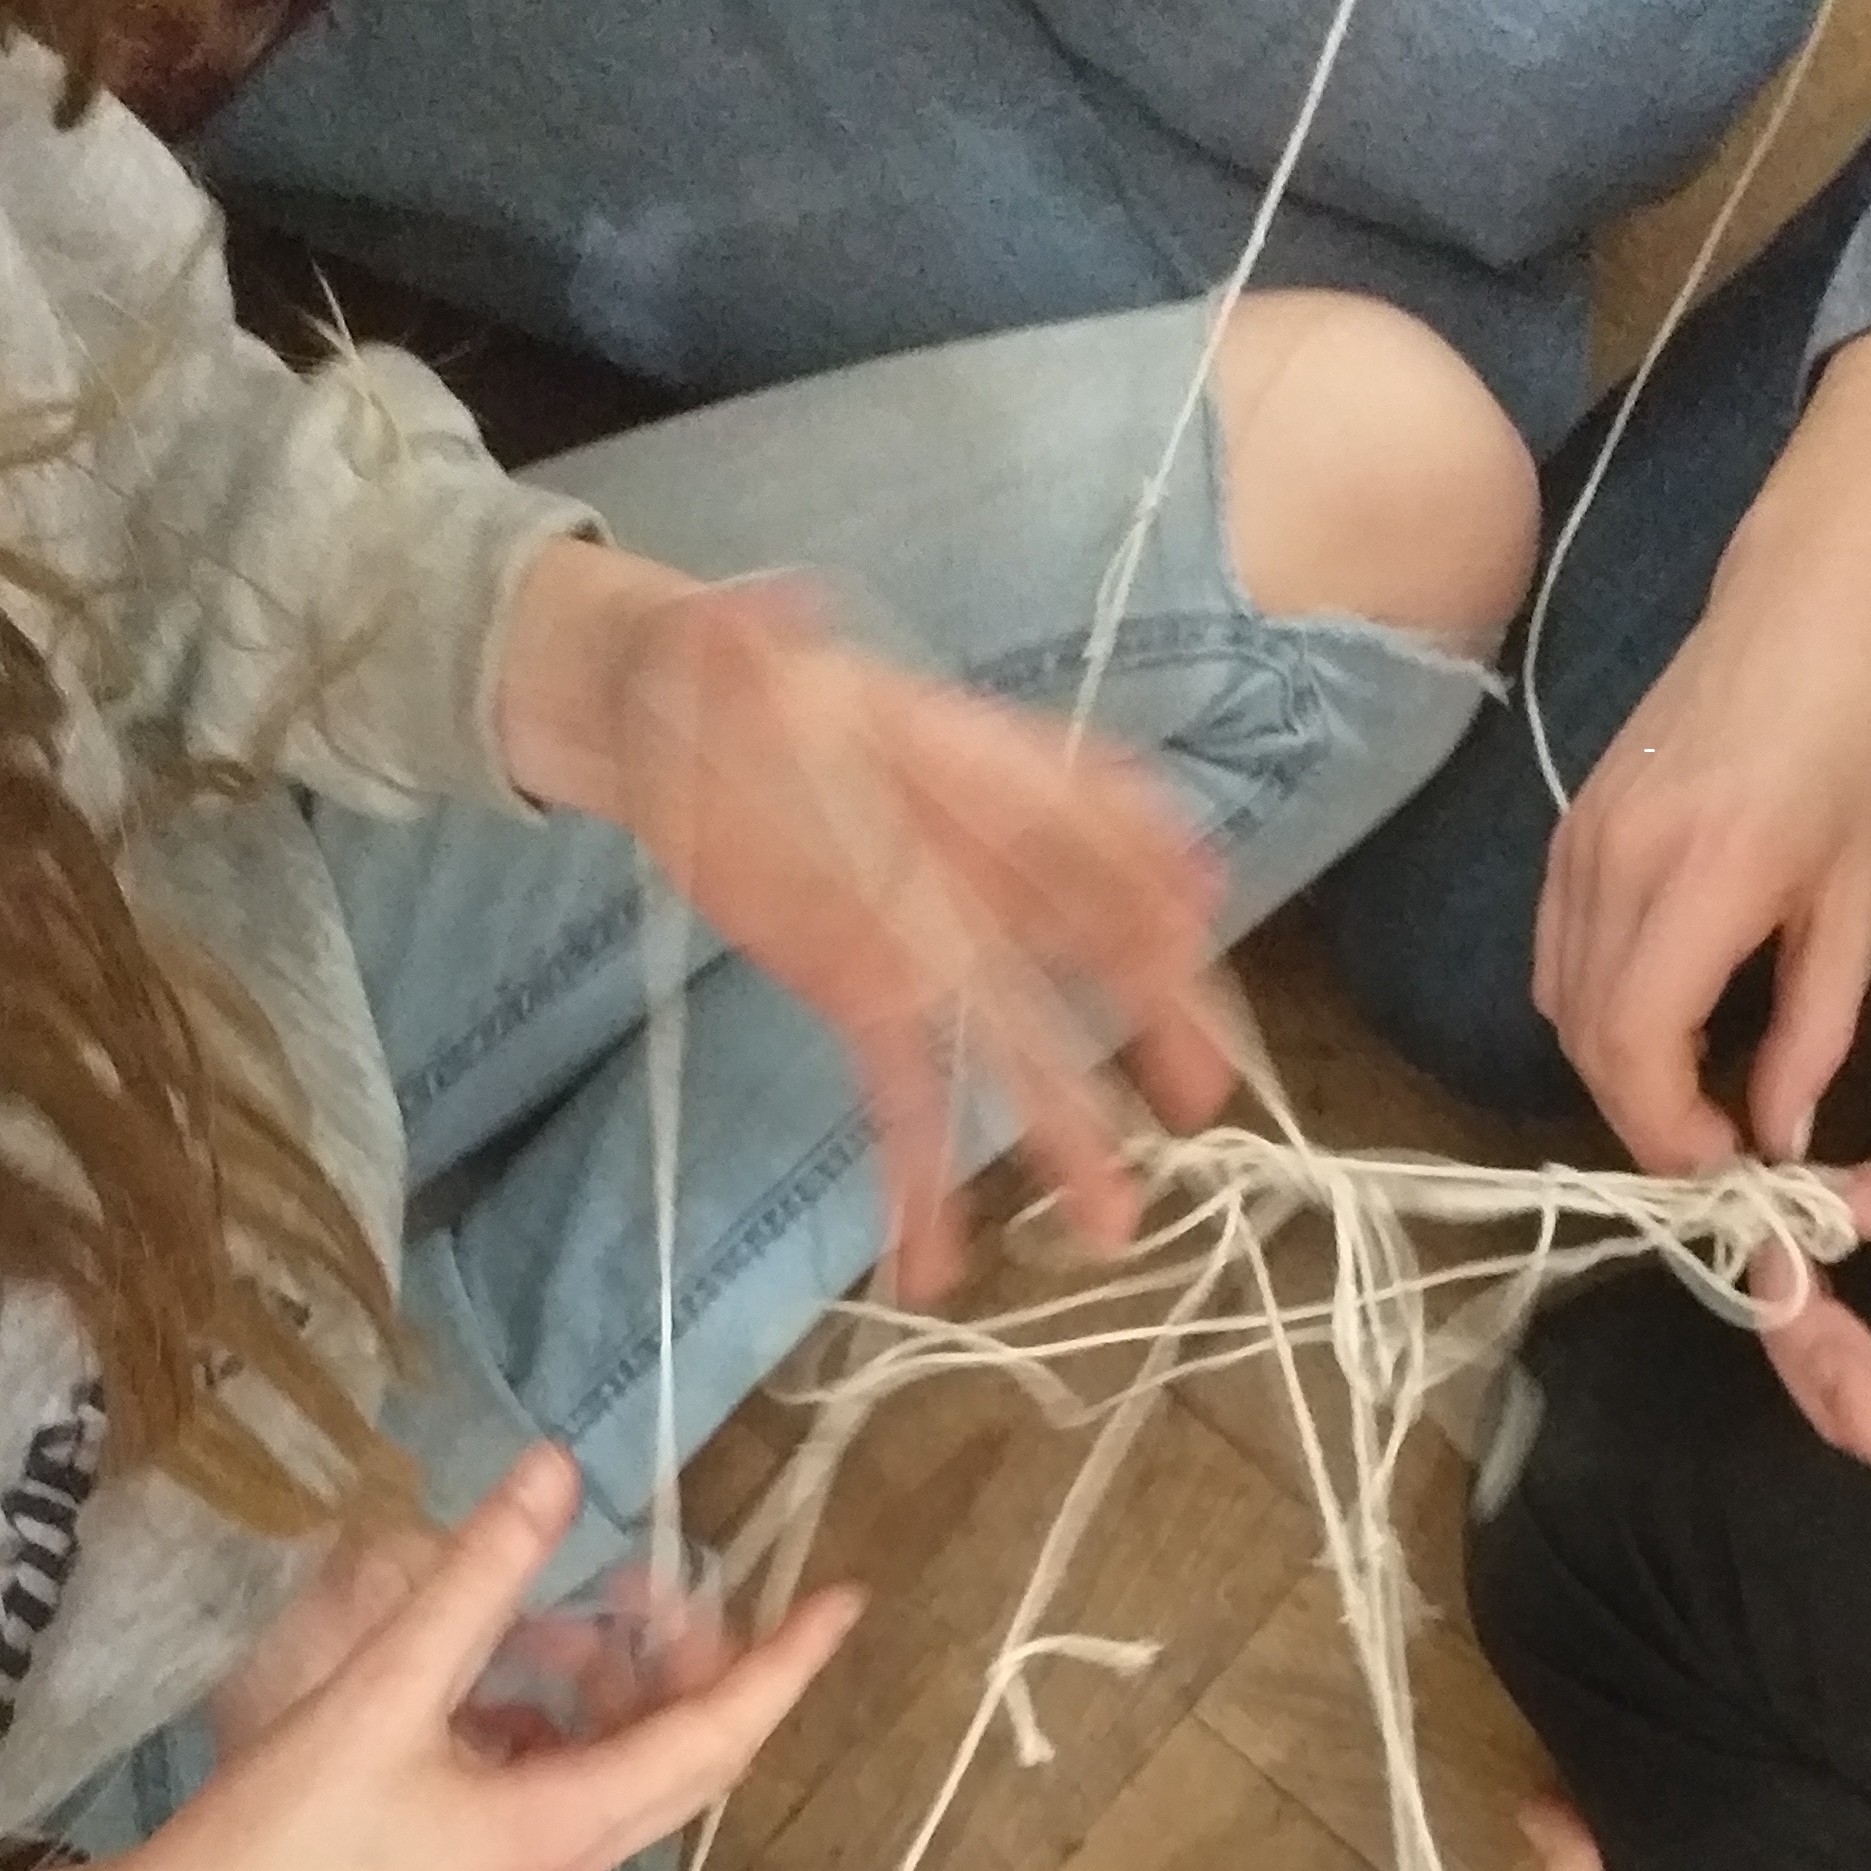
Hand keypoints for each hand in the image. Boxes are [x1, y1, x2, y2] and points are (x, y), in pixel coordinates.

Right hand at [0, 1452, 857, 1870]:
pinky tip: (501, 1674)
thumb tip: (560, 1471)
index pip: (711, 1740)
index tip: (843, 1601)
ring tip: (578, 1611)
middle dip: (695, 1663)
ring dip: (617, 1691)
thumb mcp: (382, 1687)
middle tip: (667, 1579)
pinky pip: (561, 1793)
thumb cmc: (281, 1827)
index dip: (782, 1668)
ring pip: (621, 1775)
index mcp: (563, 1832)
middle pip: (681, 1762)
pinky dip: (559, 1725)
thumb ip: (479, 1578)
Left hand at [500, 556, 1233, 1299]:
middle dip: (1151, 1016)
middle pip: (1086, 943)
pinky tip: (932, 1262)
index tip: (1196, 904)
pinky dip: (922, 1174)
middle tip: (1202, 1093)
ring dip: (1065, 1131)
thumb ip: (754, 635)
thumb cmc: (723, 665)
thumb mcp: (728, 639)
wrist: (668, 722)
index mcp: (965, 766)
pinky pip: (908, 1089)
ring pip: (1018, 1040)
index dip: (1144, 851)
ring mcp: (933, 940)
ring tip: (1108, 1225)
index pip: (1080, 802)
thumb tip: (764, 608)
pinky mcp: (868, 995)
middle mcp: (975, 864)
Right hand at [1537, 330, 1870, 1166]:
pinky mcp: (1570, 825)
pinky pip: (1555, 950)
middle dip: (1641, 1114)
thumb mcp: (1867, 891)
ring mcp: (1580, 839)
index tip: (1725, 1167)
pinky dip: (1593, 1008)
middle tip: (1717, 1148)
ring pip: (1558, 1001)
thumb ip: (1817, 1024)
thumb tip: (1783, 1137)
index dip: (1664, 1129)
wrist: (1817, 589)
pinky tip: (1660, 1017)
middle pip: (1585, 1037)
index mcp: (1704, 874)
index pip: (1633, 1043)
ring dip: (1615, 1066)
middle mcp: (1616, 859)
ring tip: (1695, 1092)